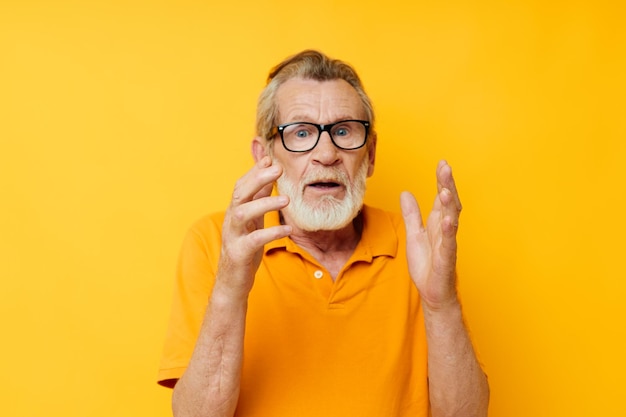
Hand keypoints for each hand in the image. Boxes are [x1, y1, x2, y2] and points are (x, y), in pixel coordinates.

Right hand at [216, 156, 291, 299]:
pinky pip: (253, 240)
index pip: (242, 185)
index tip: (270, 158)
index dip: (255, 171)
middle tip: (278, 169)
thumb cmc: (244, 249)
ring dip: (264, 203)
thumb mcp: (253, 221)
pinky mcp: (238, 253)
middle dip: (257, 179)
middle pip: (240, 193)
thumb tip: (267, 176)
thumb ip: (258, 200)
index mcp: (236, 211)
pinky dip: (270, 233)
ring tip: (286, 199)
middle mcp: (231, 220)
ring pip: (242, 213)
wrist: (232, 282)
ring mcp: (233, 236)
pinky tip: (287, 230)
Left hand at [400, 160, 461, 310]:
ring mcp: (447, 244)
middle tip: (445, 168)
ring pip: (451, 220)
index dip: (442, 181)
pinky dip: (448, 232)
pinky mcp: (446, 259)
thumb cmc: (426, 265)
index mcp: (437, 223)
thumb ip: (411, 214)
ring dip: (449, 205)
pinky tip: (447, 220)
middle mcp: (445, 230)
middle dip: (447, 185)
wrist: (432, 292)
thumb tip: (406, 193)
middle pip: (449, 204)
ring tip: (445, 190)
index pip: (441, 198)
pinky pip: (449, 244)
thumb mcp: (413, 234)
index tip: (442, 164)